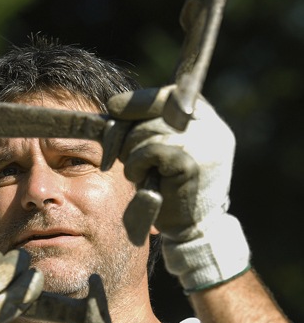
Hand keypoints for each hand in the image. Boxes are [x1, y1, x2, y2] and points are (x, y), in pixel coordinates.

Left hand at [109, 90, 249, 292]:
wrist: (193, 227)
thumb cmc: (170, 186)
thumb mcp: (163, 147)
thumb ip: (149, 123)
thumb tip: (113, 104)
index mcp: (204, 117)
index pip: (165, 94)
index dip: (136, 103)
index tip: (113, 108)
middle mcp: (208, 125)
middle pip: (150, 112)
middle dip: (127, 133)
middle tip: (123, 156)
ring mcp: (202, 143)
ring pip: (144, 133)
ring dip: (131, 155)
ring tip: (142, 173)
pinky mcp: (190, 163)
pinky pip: (147, 151)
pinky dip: (137, 166)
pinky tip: (145, 180)